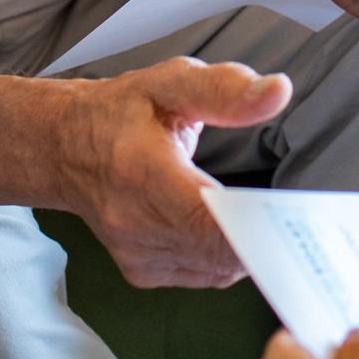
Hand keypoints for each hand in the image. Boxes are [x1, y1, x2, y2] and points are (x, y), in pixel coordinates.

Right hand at [58, 57, 292, 288]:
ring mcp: (138, 253)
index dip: (256, 226)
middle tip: (293, 212)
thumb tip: (277, 91)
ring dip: (248, 248)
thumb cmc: (121, 112)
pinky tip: (230, 227)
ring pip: (217, 270)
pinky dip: (224, 256)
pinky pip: (203, 275)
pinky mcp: (143, 272)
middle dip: (264, 236)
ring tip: (264, 214)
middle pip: (221, 252)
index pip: (209, 221)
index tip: (291, 213)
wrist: (64, 148)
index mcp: (141, 171)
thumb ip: (225, 90)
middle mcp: (135, 223)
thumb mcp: (170, 83)